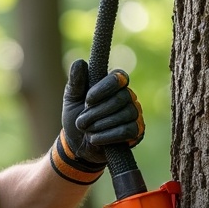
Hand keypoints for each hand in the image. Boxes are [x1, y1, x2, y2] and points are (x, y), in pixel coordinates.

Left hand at [50, 59, 144, 183]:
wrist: (78, 145)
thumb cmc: (76, 117)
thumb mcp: (72, 99)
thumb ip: (76, 82)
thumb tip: (80, 62)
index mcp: (113, 84)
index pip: (119, 77)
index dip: (104, 88)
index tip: (88, 99)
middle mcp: (128, 96)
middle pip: (120, 98)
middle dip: (96, 112)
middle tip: (80, 121)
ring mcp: (134, 114)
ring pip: (123, 115)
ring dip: (99, 125)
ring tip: (87, 130)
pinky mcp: (136, 131)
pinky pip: (126, 131)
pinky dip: (106, 136)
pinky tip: (94, 139)